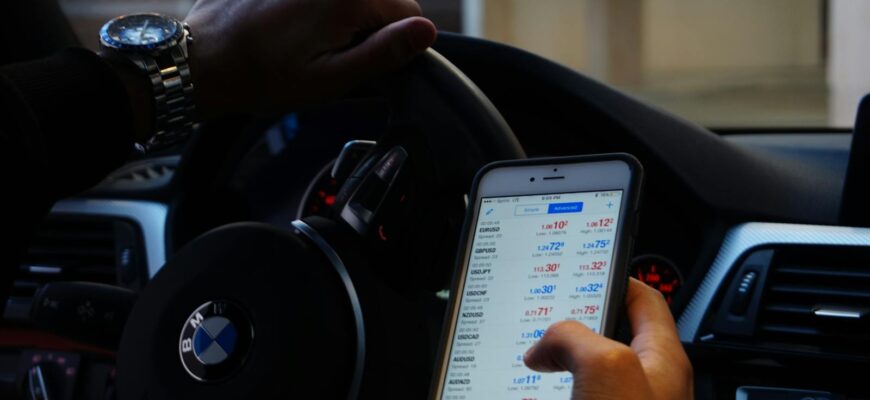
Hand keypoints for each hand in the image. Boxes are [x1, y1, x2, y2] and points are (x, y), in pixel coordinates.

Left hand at [184, 0, 436, 116]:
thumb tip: (427, 32)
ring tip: (307, 39)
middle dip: (368, 25)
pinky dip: (319, 8)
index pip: (409, 11)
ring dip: (343, 15)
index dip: (393, 43)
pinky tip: (293, 26)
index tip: (362, 59)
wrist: (207, 60)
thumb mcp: (332, 78)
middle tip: (330, 52)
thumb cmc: (265, 75)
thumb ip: (385, 52)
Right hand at [524, 279, 692, 399]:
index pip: (644, 301)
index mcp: (663, 359)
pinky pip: (573, 395)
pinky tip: (529, 388)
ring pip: (584, 373)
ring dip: (556, 363)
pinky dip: (548, 388)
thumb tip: (545, 345)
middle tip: (545, 319)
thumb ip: (574, 338)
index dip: (617, 279)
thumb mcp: (605, 366)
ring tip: (531, 357)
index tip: (588, 268)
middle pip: (606, 337)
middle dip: (573, 326)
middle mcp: (645, 383)